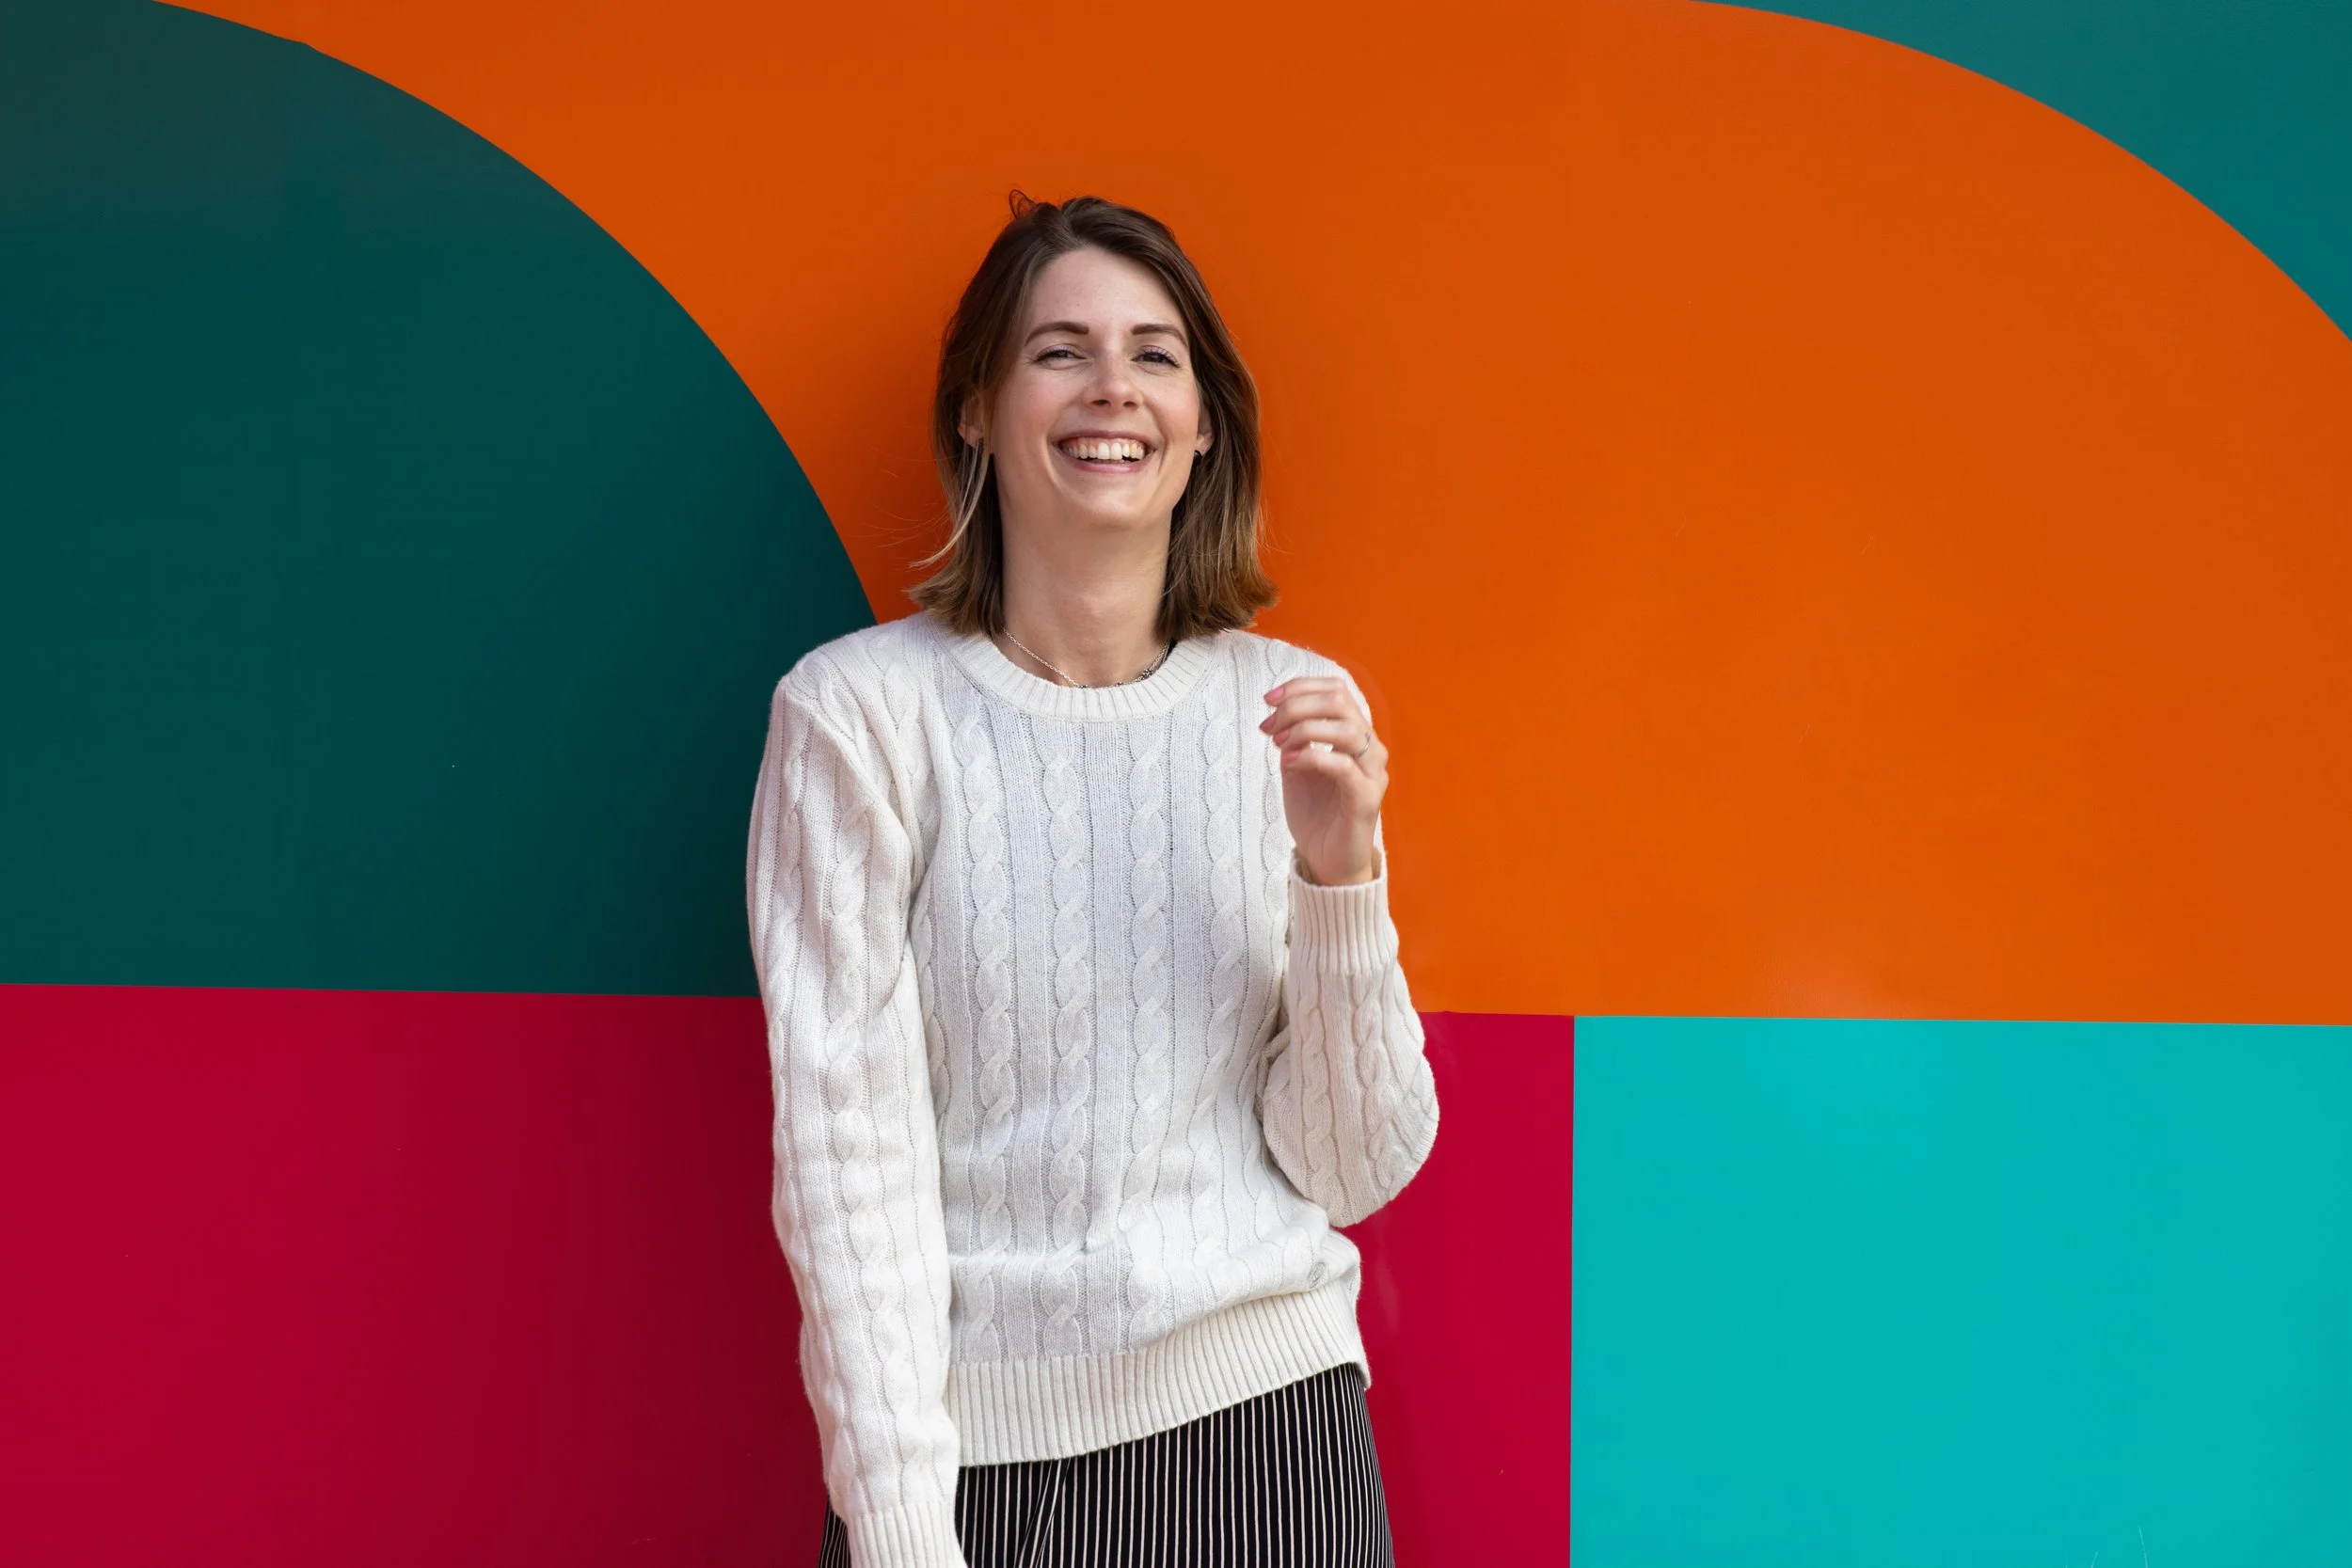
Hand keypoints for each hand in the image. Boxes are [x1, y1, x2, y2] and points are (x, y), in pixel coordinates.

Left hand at [1259, 675, 1386, 885]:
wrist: (1326, 860)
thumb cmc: (1315, 813)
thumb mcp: (1296, 766)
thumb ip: (1293, 738)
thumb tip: (1276, 711)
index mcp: (1356, 736)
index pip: (1336, 690)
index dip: (1300, 687)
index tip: (1268, 700)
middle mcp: (1370, 749)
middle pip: (1340, 702)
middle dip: (1297, 706)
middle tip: (1269, 725)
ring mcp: (1373, 773)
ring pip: (1346, 728)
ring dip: (1303, 729)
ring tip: (1278, 744)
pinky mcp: (1367, 799)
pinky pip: (1343, 765)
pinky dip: (1311, 756)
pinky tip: (1289, 762)